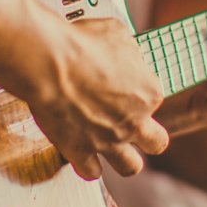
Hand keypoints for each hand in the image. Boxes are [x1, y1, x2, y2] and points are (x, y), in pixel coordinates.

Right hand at [29, 17, 168, 180]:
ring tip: (111, 145)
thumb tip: (126, 55)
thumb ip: (129, 53)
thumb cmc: (82, 43)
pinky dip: (87, 164)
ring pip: (131, 166)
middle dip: (148, 136)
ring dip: (124, 158)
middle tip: (132, 125)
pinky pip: (91, 172)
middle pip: (156, 143)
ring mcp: (108, 141)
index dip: (139, 92)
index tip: (124, 86)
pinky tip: (82, 151)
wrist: (50, 62)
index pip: (154, 99)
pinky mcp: (80, 151)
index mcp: (149, 93)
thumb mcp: (118, 34)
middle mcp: (134, 122)